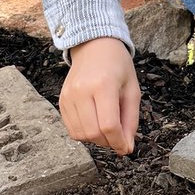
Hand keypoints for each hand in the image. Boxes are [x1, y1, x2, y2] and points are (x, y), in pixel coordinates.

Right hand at [60, 37, 139, 155]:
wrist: (94, 46)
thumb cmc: (117, 66)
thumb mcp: (132, 90)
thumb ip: (130, 120)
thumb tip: (126, 147)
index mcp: (103, 85)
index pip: (108, 125)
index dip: (119, 142)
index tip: (125, 148)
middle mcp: (82, 91)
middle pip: (93, 133)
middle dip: (108, 142)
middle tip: (118, 137)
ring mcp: (68, 96)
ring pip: (80, 134)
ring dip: (96, 140)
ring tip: (106, 129)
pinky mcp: (61, 100)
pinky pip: (71, 129)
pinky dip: (84, 133)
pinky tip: (94, 123)